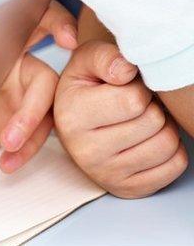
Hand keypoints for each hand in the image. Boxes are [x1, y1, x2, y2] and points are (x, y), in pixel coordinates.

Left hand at [0, 0, 78, 172]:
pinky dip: (22, 151)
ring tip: (7, 147)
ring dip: (29, 133)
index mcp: (16, 33)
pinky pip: (33, 137)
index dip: (58, 24)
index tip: (61, 36)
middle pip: (48, 82)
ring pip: (44, 115)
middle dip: (38, 106)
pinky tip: (6, 163)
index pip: (45, 22)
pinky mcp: (22, 122)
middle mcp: (28, 63)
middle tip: (21, 127)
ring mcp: (27, 95)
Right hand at [55, 41, 188, 197]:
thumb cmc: (87, 88)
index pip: (133, 100)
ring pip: (167, 144)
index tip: (122, 90)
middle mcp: (84, 150)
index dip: (137, 89)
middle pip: (154, 122)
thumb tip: (127, 70)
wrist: (76, 122)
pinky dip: (170, 151)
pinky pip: (174, 166)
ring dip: (163, 128)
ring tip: (141, 123)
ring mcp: (106, 174)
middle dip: (152, 109)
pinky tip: (147, 141)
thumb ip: (105, 57)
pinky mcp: (128, 188)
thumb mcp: (87, 62)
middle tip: (134, 108)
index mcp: (71, 117)